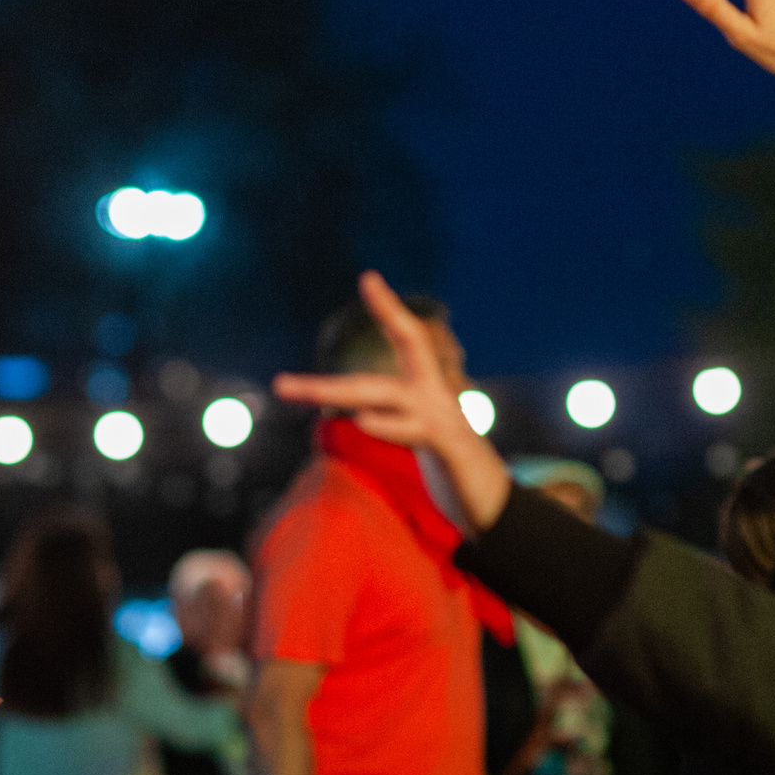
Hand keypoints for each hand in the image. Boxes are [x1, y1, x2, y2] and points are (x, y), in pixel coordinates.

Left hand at [272, 271, 513, 528]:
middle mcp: (435, 398)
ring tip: (296, 390)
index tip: (369, 278)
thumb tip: (361, 411)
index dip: (390, 310)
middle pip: (372, 378)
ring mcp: (444, 421)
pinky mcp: (452, 450)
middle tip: (281, 378)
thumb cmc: (455, 462)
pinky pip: (414, 431)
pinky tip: (363, 420)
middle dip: (326, 376)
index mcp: (427, 391)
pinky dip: (389, 426)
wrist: (494, 496)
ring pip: (380, 398)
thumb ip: (395, 419)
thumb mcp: (425, 435)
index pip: (408, 340)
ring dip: (334, 394)